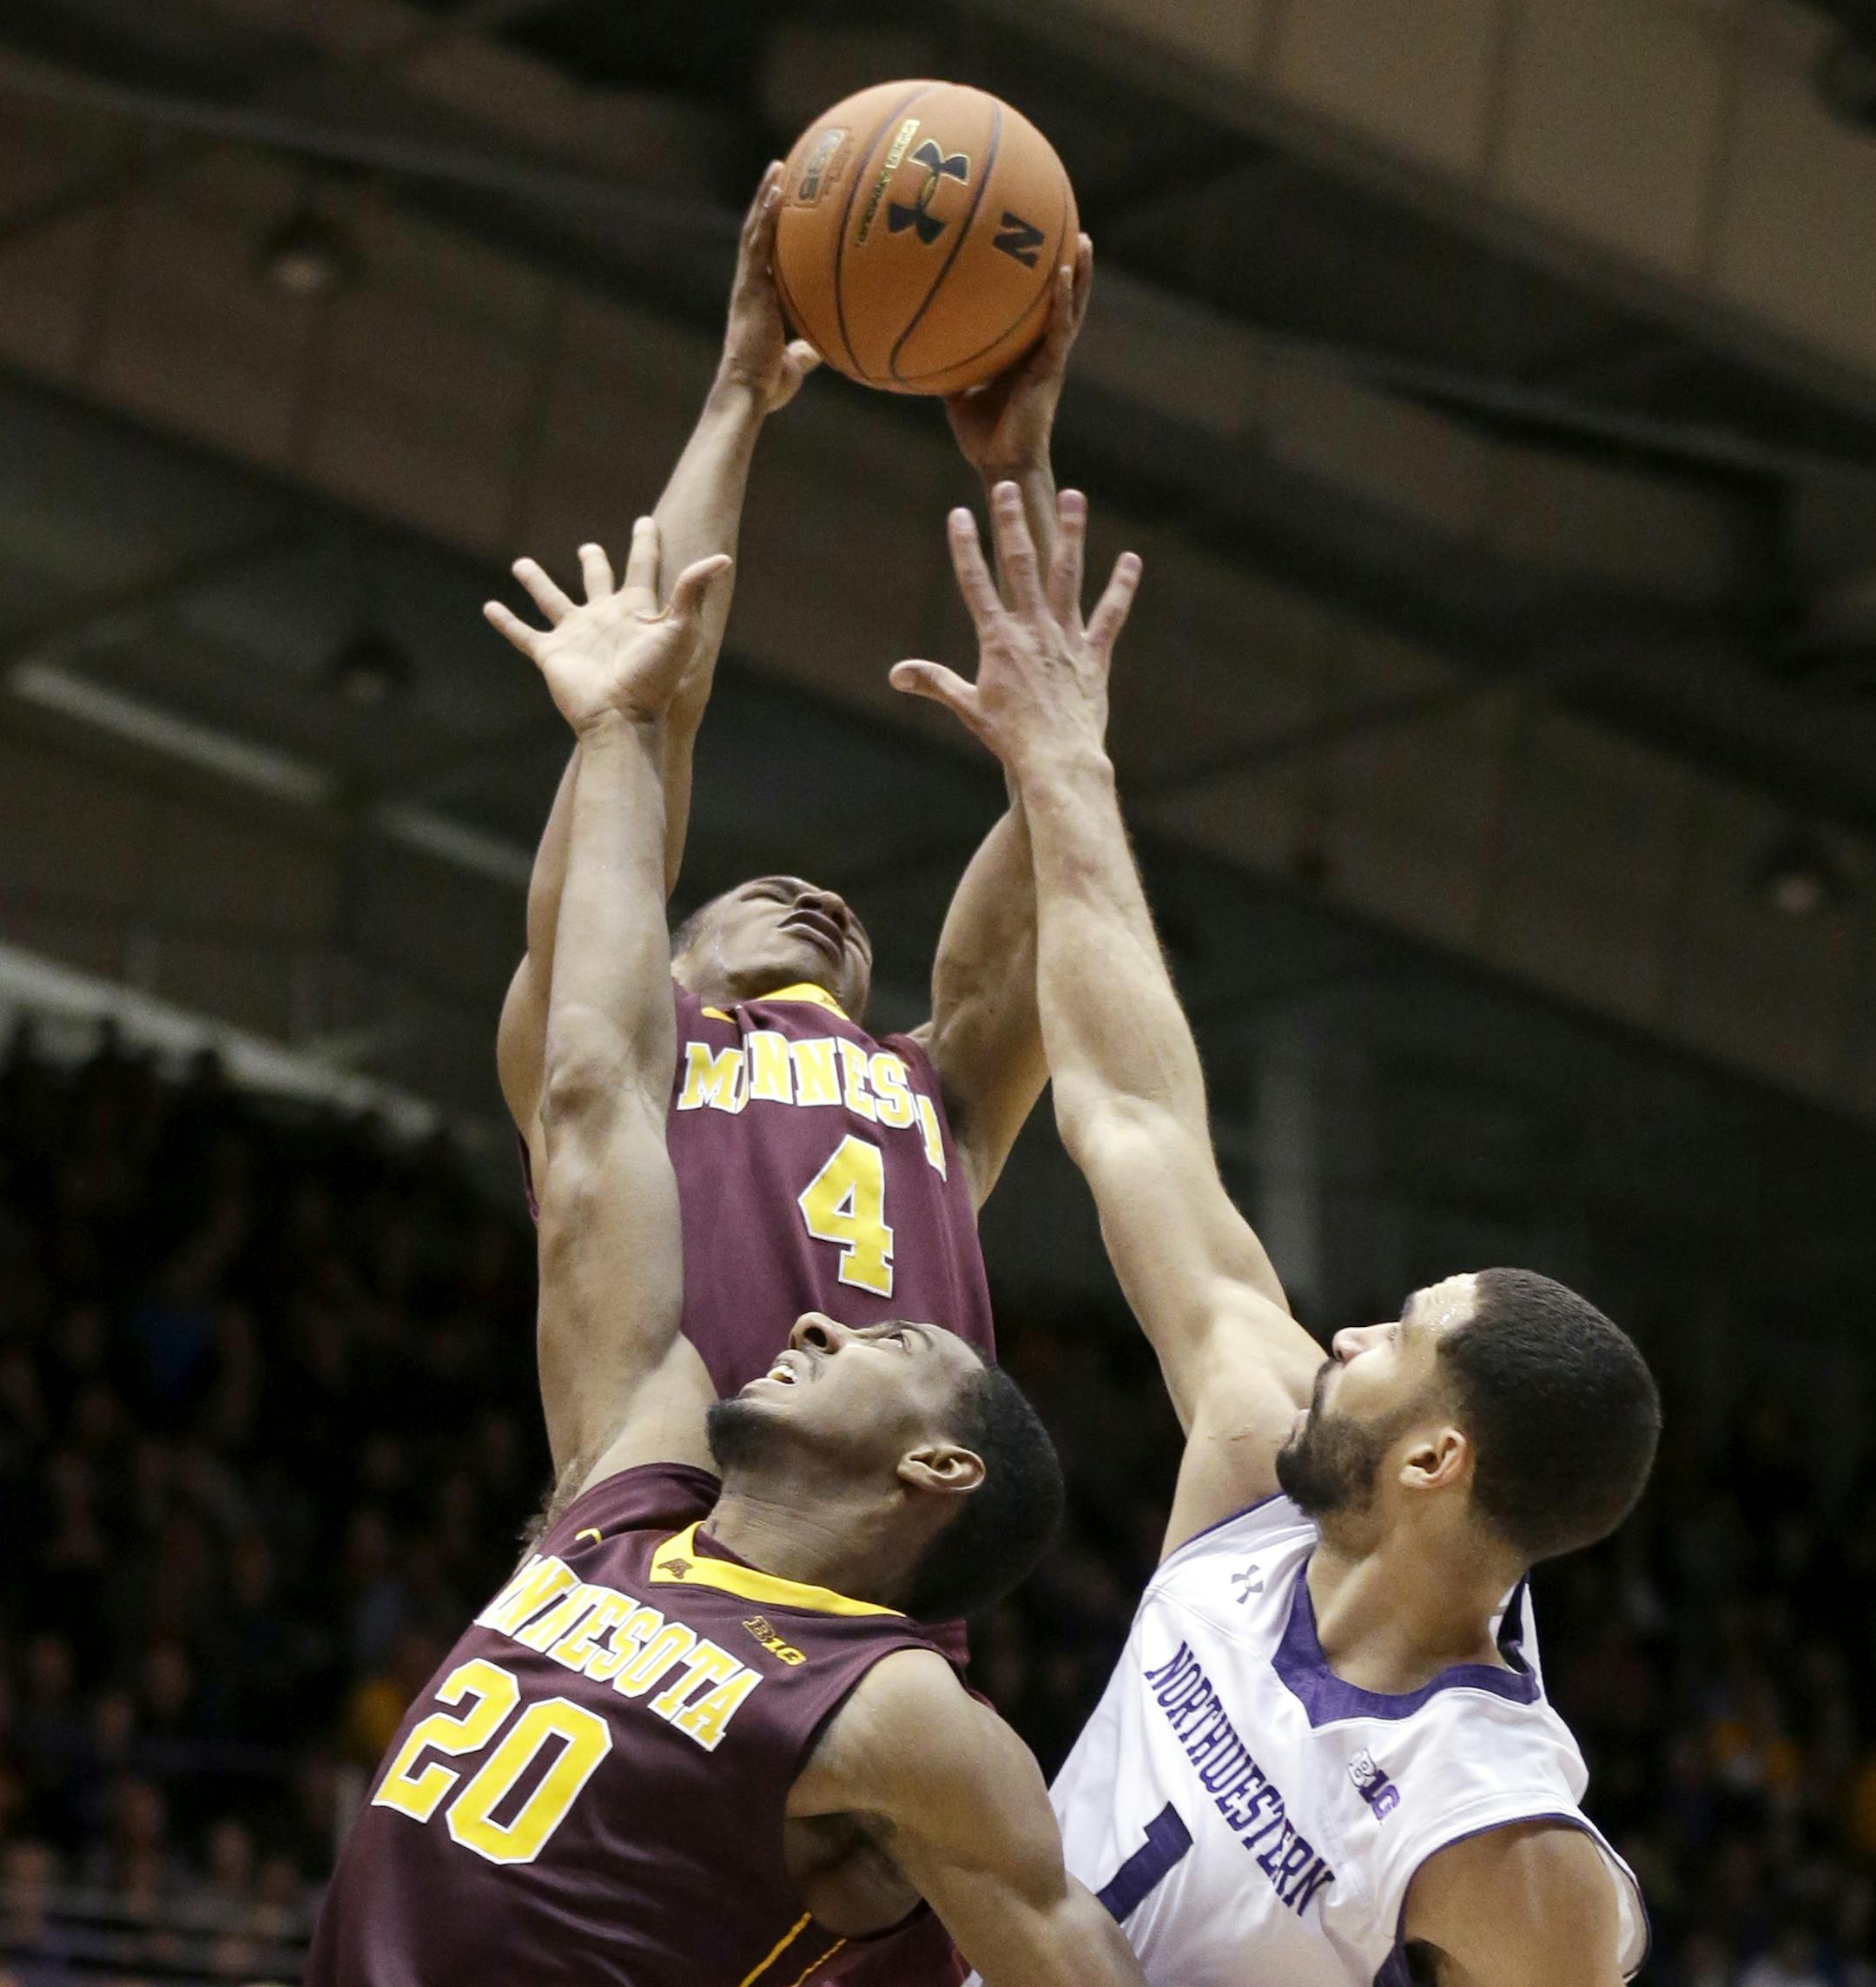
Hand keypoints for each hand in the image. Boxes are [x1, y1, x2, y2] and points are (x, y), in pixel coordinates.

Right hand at [485, 520, 731, 734]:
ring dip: (536, 582)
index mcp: (637, 609)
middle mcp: (605, 618)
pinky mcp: (552, 654)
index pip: (642, 566)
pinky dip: (506, 622)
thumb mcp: (681, 630)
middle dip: (592, 561)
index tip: (645, 522)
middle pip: (597, 579)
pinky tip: (489, 607)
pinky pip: (523, 634)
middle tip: (587, 548)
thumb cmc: (655, 678)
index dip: (644, 543)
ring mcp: (576, 635)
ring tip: (521, 564)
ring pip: (552, 599)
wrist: (623, 718)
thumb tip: (721, 558)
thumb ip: (693, 591)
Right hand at [719, 162, 821, 413]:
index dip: (771, 229)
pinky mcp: (750, 288)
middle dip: (766, 201)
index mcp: (757, 300)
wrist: (747, 391)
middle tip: (779, 171)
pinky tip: (778, 194)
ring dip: (766, 198)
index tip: (783, 204)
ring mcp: (747, 285)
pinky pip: (759, 245)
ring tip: (778, 168)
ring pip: (755, 231)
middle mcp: (749, 286)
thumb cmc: (765, 386)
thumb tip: (817, 351)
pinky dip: (767, 217)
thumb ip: (803, 353)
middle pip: (756, 233)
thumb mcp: (791, 366)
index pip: (764, 256)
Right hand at [891, 483, 1139, 775]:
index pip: (976, 584)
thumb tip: (896, 673)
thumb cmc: (1010, 738)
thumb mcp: (967, 707)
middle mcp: (1033, 629)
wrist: (1058, 760)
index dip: (966, 547)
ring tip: (1074, 496)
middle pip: (1020, 565)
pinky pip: (1110, 614)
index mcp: (998, 640)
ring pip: (1068, 576)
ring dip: (1070, 534)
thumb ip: (934, 681)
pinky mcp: (1094, 654)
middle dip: (1012, 523)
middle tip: (1008, 486)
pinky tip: (1130, 559)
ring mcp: (1066, 638)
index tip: (959, 514)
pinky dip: (1121, 587)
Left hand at [943, 235, 1091, 478]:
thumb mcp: (957, 394)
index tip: (1044, 251)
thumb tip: (921, 344)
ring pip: (1071, 310)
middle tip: (1073, 232)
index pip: (1039, 313)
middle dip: (1071, 269)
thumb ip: (949, 366)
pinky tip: (1063, 273)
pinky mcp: (1051, 369)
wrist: (1002, 464)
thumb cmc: (981, 436)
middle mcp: (1043, 353)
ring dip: (1080, 275)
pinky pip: (1060, 328)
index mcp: (1026, 357)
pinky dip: (1063, 300)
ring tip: (1082, 240)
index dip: (1045, 286)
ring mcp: (1050, 360)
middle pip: (1063, 304)